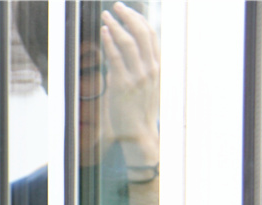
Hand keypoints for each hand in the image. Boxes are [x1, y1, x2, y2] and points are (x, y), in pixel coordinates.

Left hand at [100, 2, 159, 163]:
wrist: (139, 134)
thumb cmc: (139, 113)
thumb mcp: (146, 88)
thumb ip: (139, 71)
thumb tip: (123, 59)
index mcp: (157, 67)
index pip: (151, 36)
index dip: (139, 19)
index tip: (128, 11)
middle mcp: (150, 68)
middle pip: (141, 33)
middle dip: (128, 16)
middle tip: (116, 6)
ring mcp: (138, 76)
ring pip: (128, 42)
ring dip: (116, 25)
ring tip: (106, 16)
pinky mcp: (123, 84)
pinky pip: (116, 57)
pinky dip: (110, 41)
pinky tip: (104, 32)